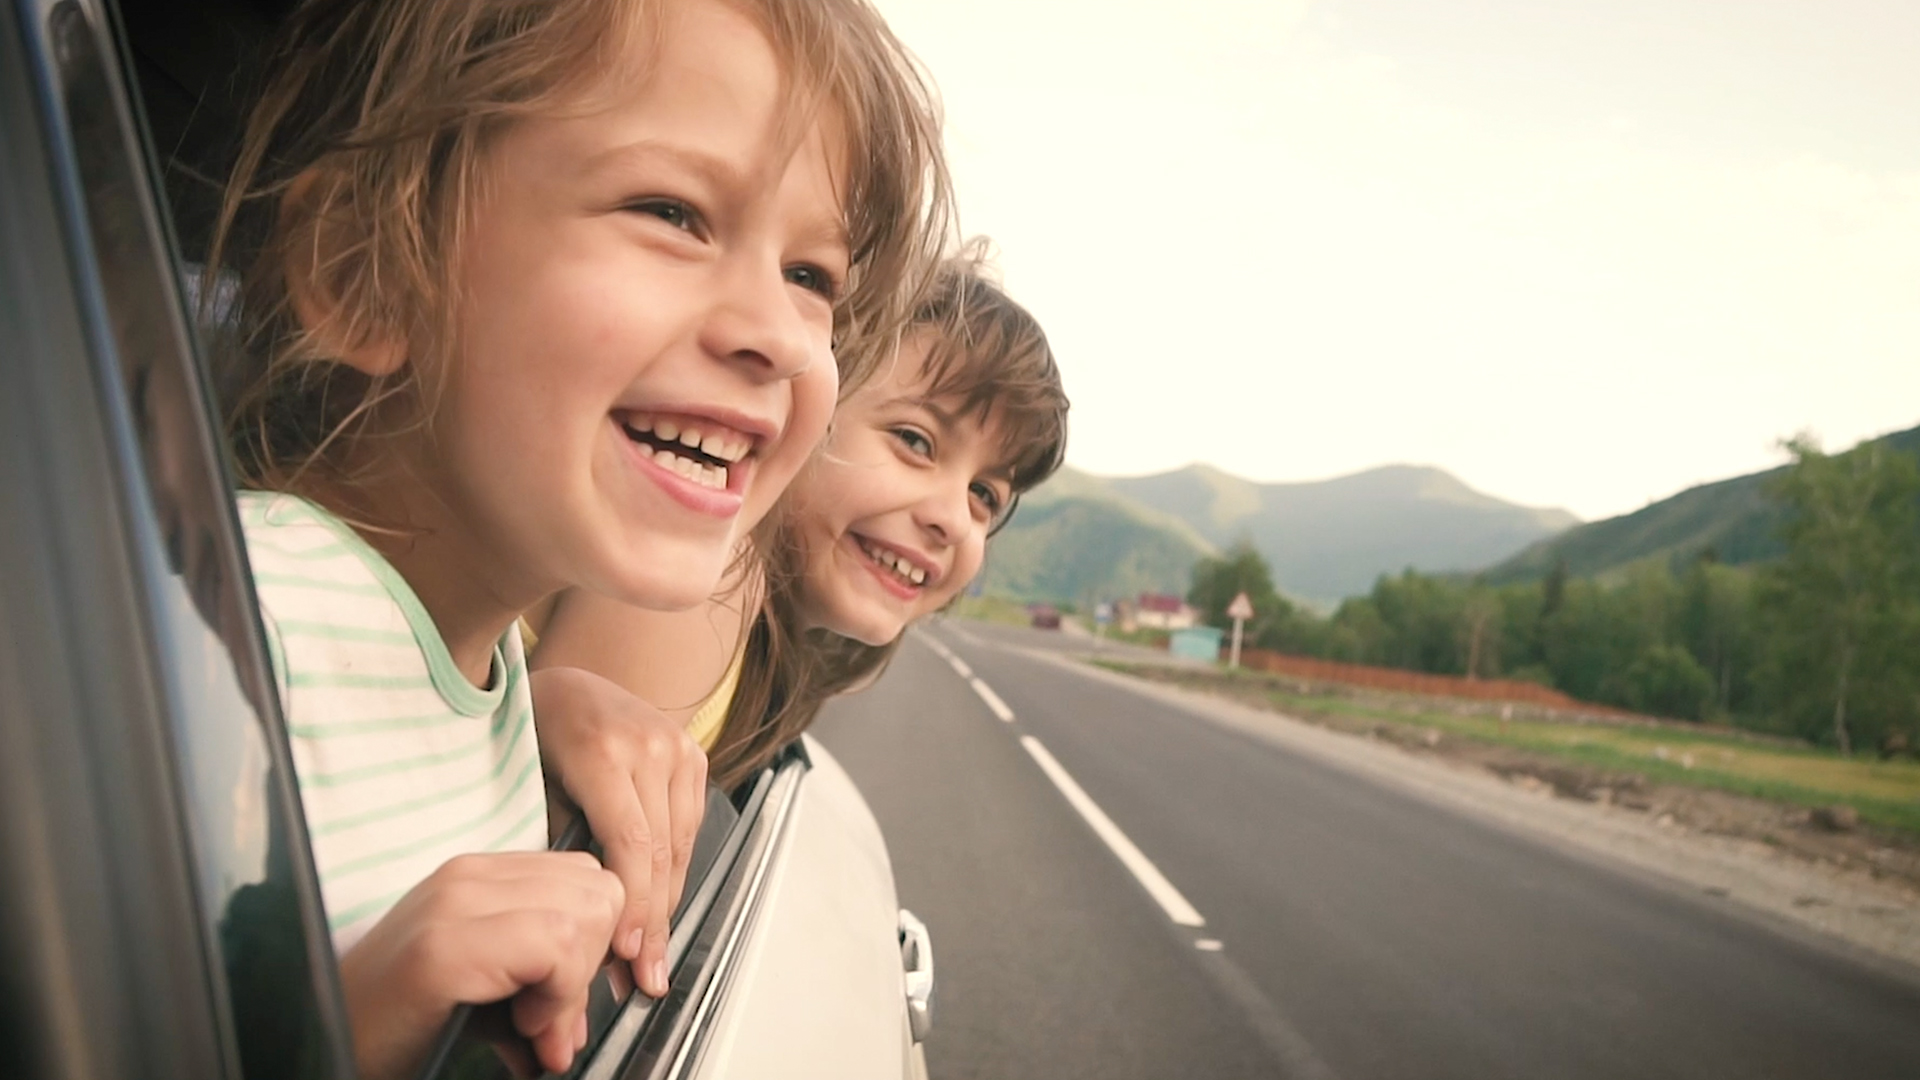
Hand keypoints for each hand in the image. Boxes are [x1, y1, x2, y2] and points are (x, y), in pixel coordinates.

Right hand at [336, 851, 623, 1079]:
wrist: (321, 1047)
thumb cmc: (398, 1023)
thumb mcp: (485, 987)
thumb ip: (544, 977)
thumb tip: (588, 1009)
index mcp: (479, 875)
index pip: (589, 877)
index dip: (594, 944)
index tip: (566, 1001)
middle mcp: (467, 876)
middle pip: (599, 890)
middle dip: (592, 963)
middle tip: (552, 1021)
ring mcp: (454, 903)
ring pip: (586, 912)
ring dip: (574, 986)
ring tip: (534, 1027)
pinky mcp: (445, 946)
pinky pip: (554, 946)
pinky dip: (556, 997)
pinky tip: (521, 1028)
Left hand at [530, 666, 709, 997]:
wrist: (567, 683)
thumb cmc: (538, 732)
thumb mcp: (534, 784)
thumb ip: (562, 841)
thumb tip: (579, 916)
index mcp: (604, 750)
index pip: (631, 842)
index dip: (632, 903)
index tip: (626, 952)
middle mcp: (650, 746)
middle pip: (662, 850)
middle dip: (653, 920)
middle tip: (645, 975)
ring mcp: (678, 747)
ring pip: (682, 844)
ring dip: (668, 904)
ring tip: (654, 954)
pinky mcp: (694, 755)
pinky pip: (688, 826)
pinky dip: (674, 870)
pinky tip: (658, 906)